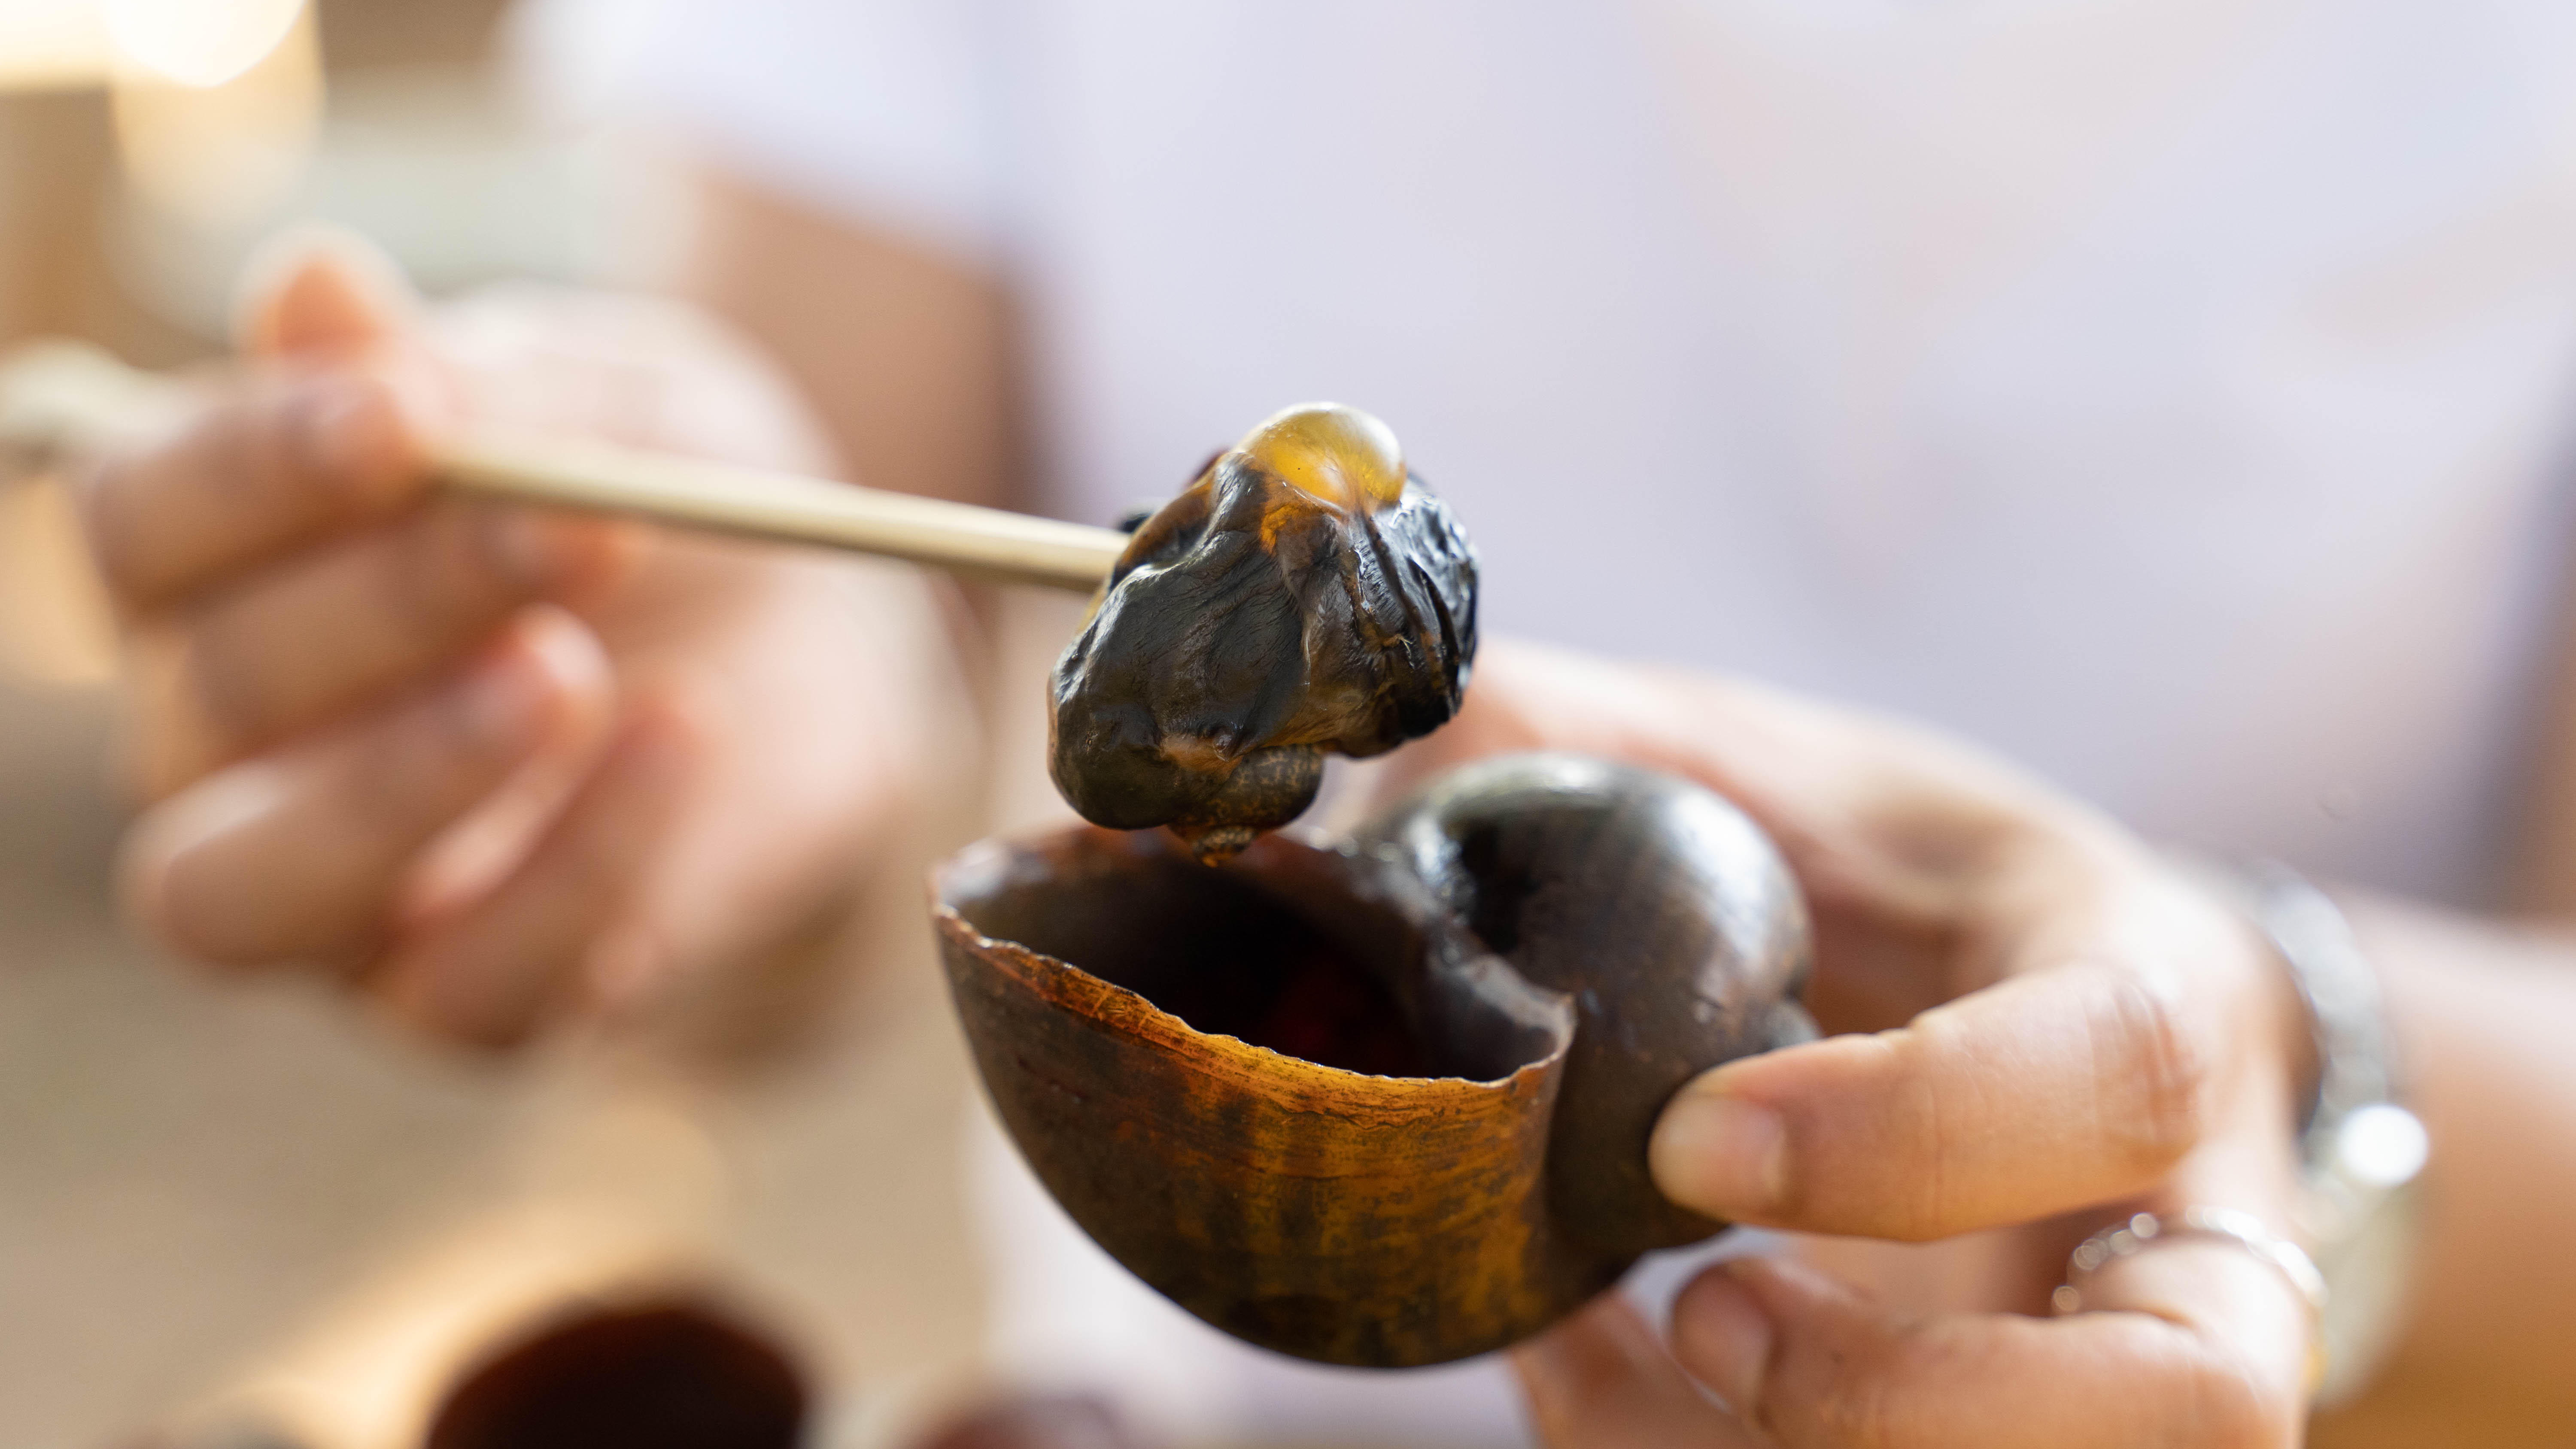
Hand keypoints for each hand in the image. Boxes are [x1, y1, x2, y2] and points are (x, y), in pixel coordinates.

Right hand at [82, 238, 971, 1045]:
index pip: (139, 516)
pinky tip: (681, 744)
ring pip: (244, 893)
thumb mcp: (616, 397)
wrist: (828, 645)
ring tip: (569, 675)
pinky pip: (458, 994)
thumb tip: (310, 283)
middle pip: (208, 693)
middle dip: (393, 602)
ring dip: (403, 782)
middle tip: (578, 526)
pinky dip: (573, 880)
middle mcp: (226, 741)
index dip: (254, 467)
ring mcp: (328, 892)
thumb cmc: (674, 491)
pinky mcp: (458, 997)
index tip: (408, 416)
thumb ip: (475, 370)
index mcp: (220, 560)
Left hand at [1384, 640, 2316, 1445]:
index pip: (2113, 1077)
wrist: (2065, 1016)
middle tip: (1701, 1315)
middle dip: (1916, 1402)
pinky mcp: (2018, 1430)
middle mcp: (2185, 1231)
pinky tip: (1582, 1369)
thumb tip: (1365, 754)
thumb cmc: (1924, 894)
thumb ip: (1610, 757)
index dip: (1913, 1131)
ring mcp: (2126, 1371)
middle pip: (2186, 1396)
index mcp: (2152, 1007)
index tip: (1689, 1141)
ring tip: (1607, 1355)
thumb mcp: (1805, 788)